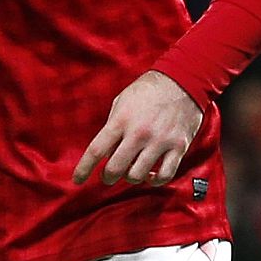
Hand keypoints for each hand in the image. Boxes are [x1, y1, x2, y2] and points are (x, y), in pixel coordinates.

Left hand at [73, 70, 202, 186]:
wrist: (183, 80)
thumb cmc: (148, 91)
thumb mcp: (122, 102)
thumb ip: (112, 127)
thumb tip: (105, 152)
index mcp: (121, 120)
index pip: (96, 150)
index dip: (84, 169)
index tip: (77, 180)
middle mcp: (139, 132)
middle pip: (115, 168)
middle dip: (108, 177)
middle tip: (108, 175)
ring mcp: (160, 141)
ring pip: (137, 176)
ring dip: (130, 178)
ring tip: (131, 171)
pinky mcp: (179, 146)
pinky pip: (165, 175)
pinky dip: (154, 180)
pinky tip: (150, 174)